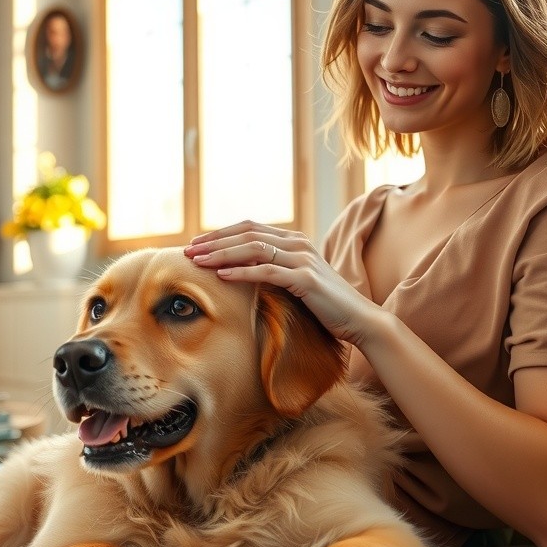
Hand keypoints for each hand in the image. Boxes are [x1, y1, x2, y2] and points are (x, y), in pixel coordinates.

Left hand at [184, 220, 375, 346]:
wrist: (359, 319)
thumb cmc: (325, 305)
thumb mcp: (296, 281)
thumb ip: (274, 270)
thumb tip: (239, 271)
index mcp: (294, 240)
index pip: (250, 227)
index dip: (220, 233)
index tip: (195, 243)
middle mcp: (298, 244)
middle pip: (248, 233)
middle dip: (214, 241)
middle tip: (188, 250)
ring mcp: (303, 260)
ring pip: (254, 248)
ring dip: (222, 253)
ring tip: (197, 261)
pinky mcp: (306, 280)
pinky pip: (267, 272)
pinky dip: (242, 272)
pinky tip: (222, 276)